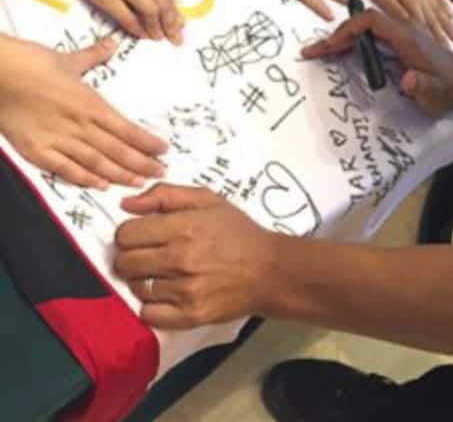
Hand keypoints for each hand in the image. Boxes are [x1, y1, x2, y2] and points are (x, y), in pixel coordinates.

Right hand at [0, 35, 166, 187]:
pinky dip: (83, 178)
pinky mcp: (35, 150)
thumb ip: (94, 54)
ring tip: (139, 182)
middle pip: (116, 149)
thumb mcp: (68, 58)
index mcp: (90, 103)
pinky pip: (64, 169)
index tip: (163, 150)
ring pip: (95, 162)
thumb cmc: (31, 63)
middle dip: (140, 163)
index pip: (126, 128)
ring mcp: (57, 139)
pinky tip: (100, 185)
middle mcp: (78, 124)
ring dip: (119, 174)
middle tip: (160, 172)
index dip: (146, 142)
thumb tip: (113, 42)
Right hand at [19, 0, 183, 42]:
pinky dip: (137, 28)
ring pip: (150, 11)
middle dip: (171, 24)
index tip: (180, 25)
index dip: (175, 12)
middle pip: (163, 4)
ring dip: (156, 28)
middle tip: (175, 39)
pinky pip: (127, 17)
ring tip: (158, 38)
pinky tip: (141, 34)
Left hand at [116, 183, 277, 328]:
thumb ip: (166, 194)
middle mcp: (180, 258)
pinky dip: (152, 306)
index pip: (126, 234)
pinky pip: (148, 314)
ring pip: (136, 288)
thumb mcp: (208, 200)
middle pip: (125, 262)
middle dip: (130, 257)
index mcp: (183, 226)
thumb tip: (126, 204)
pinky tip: (166, 295)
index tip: (142, 235)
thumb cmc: (238, 231)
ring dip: (143, 280)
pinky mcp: (189, 316)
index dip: (130, 233)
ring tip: (162, 274)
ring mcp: (184, 290)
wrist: (269, 270)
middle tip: (148, 255)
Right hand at [303, 8, 452, 114]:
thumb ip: (421, 86)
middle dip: (336, 37)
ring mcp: (399, 35)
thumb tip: (407, 81)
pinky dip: (352, 44)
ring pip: (364, 30)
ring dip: (342, 40)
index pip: (371, 20)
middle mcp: (400, 30)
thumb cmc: (449, 85)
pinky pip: (370, 37)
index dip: (348, 29)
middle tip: (312, 52)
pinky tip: (341, 54)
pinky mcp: (398, 43)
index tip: (330, 46)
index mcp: (406, 36)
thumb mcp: (436, 91)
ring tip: (320, 53)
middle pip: (361, 25)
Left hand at [361, 0, 452, 43]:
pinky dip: (444, 7)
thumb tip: (408, 25)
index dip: (434, 39)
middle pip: (435, 18)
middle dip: (444, 35)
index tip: (442, 52)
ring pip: (439, 9)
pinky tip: (449, 13)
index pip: (426, 24)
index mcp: (411, 0)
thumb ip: (395, 10)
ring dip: (447, 24)